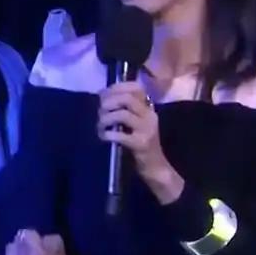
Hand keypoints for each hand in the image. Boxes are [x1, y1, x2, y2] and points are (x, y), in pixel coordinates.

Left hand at [97, 81, 183, 203]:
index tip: (102, 94)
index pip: (135, 88)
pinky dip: (107, 134)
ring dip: (106, 118)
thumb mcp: (136, 122)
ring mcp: (147, 130)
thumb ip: (125, 109)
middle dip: (109, 102)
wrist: (155, 167)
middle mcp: (150, 115)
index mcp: (148, 108)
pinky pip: (120, 135)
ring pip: (122, 114)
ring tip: (100, 125)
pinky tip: (103, 137)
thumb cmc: (140, 142)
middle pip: (127, 98)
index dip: (116, 87)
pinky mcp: (141, 144)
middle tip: (100, 111)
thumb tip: (102, 96)